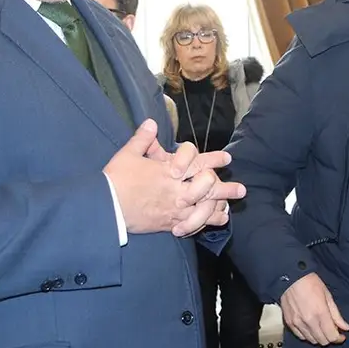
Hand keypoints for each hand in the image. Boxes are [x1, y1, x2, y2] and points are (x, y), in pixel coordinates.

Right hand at [104, 120, 245, 235]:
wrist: (106, 208)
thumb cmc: (115, 179)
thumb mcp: (128, 154)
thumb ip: (142, 139)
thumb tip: (151, 123)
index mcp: (168, 171)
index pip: (196, 162)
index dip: (213, 159)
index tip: (227, 158)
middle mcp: (176, 190)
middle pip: (207, 188)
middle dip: (225, 188)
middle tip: (242, 189)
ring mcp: (174, 208)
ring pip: (204, 208)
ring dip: (220, 207)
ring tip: (232, 207)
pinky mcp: (168, 224)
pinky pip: (193, 225)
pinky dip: (206, 223)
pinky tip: (214, 222)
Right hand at [279, 273, 348, 344]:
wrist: (290, 278)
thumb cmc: (310, 283)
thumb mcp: (328, 296)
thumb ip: (336, 314)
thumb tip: (345, 327)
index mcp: (320, 313)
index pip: (332, 336)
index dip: (338, 338)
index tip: (341, 335)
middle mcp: (309, 321)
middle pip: (322, 341)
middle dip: (329, 338)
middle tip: (332, 330)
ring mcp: (298, 323)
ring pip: (312, 340)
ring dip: (319, 337)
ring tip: (321, 328)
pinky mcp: (289, 323)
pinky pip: (301, 336)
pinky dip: (307, 335)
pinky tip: (310, 328)